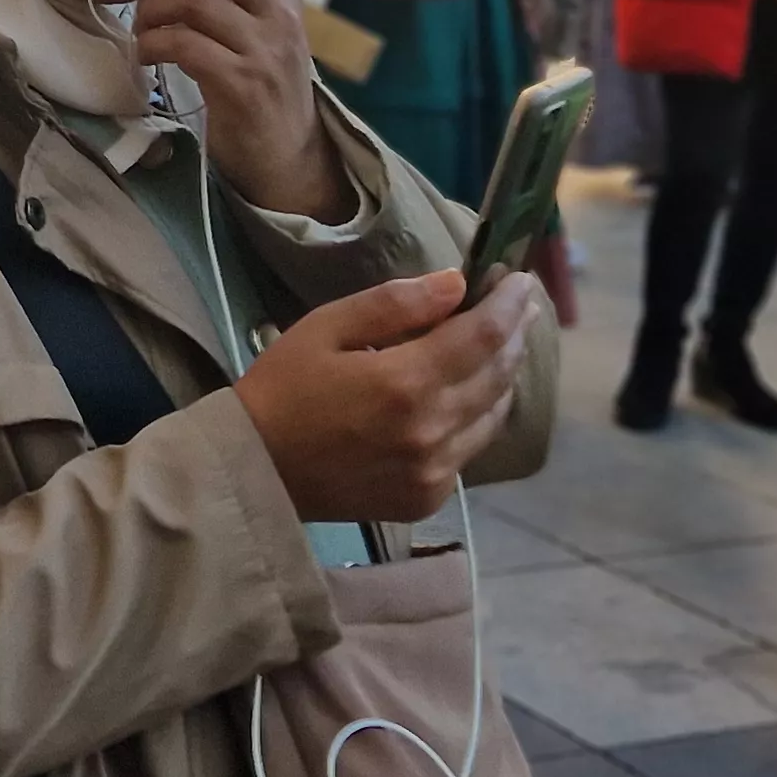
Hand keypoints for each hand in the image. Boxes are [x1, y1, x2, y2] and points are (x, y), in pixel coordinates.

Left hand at [120, 0, 341, 216]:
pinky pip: (185, 46)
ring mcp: (264, 50)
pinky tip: (147, 54)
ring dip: (151, 8)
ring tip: (141, 27)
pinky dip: (153, 44)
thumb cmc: (259, 89)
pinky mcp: (244, 86)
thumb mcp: (254, 30)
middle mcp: (279, 14)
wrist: (288, 159)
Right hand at [236, 272, 543, 523]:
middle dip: (515, 333)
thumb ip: (394, 303)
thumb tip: (455, 284)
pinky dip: (479, 416)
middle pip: (498, 374)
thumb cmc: (283, 388)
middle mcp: (432, 430)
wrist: (255, 471)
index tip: (521, 279)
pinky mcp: (428, 498)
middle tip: (521, 304)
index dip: (509, 303)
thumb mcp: (326, 327)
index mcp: (405, 382)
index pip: (483, 334)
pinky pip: (470, 449)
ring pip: (494, 414)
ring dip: (503, 375)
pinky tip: (471, 394)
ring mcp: (434, 471)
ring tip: (503, 344)